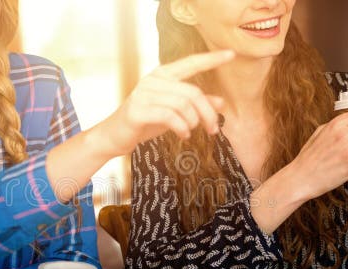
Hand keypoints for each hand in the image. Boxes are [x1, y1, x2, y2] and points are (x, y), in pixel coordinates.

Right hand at [103, 50, 234, 155]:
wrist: (115, 136)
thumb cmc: (147, 121)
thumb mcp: (175, 112)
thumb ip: (196, 105)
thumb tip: (221, 102)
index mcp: (163, 75)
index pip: (191, 63)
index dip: (211, 59)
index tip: (232, 54)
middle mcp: (153, 80)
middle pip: (193, 92)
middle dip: (207, 113)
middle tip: (213, 130)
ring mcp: (143, 94)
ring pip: (183, 105)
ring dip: (194, 122)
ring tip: (191, 132)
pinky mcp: (138, 110)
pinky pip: (170, 117)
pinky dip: (182, 128)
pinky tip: (183, 135)